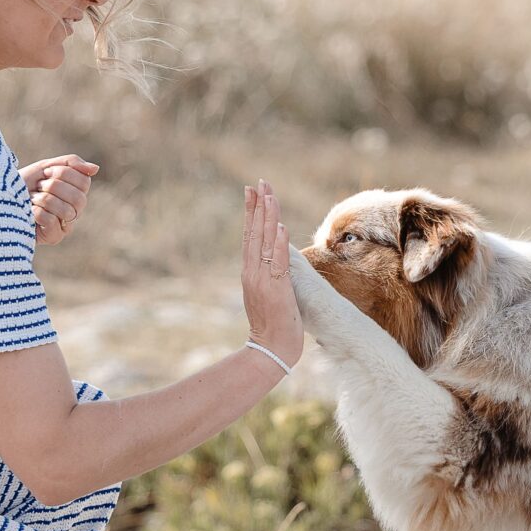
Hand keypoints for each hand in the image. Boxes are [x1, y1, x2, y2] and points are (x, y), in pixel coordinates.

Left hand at [22, 154, 99, 245]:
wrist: (1, 199)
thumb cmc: (25, 184)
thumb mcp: (45, 167)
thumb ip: (70, 164)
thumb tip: (95, 169)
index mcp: (77, 192)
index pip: (84, 182)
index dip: (63, 174)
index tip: (46, 173)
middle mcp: (76, 210)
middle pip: (78, 198)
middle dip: (54, 186)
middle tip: (39, 186)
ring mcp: (66, 226)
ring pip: (66, 210)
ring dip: (43, 199)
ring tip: (32, 198)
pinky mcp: (54, 237)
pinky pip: (51, 221)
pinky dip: (37, 212)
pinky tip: (29, 211)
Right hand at [240, 180, 304, 370]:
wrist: (271, 348)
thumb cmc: (272, 322)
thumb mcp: (265, 292)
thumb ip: (266, 273)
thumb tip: (271, 255)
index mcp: (250, 271)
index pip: (250, 235)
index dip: (251, 212)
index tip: (253, 191)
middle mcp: (253, 272)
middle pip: (254, 233)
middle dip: (258, 206)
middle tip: (260, 183)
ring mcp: (263, 280)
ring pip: (264, 242)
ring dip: (268, 218)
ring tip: (270, 195)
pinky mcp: (277, 289)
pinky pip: (278, 263)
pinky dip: (278, 244)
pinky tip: (281, 227)